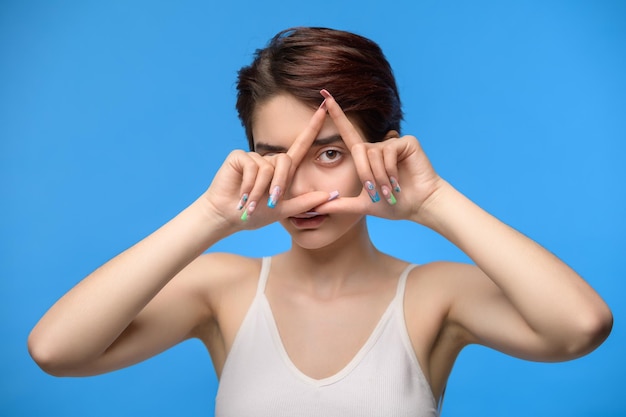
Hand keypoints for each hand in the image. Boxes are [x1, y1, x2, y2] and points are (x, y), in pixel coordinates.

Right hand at [201, 102, 333, 230]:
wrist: (229, 217)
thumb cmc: (255, 215)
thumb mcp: (283, 210)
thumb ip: (306, 202)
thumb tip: (332, 195)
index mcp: (282, 171)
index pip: (301, 146)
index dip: (313, 128)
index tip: (325, 107)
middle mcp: (270, 160)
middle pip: (286, 160)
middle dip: (279, 184)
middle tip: (269, 203)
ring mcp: (254, 157)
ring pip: (268, 167)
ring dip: (261, 189)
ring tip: (251, 203)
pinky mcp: (239, 156)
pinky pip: (253, 166)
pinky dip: (250, 184)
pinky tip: (243, 195)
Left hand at [316, 89, 442, 223]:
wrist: (419, 206)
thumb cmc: (394, 206)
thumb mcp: (363, 205)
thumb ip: (341, 205)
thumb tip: (317, 207)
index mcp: (367, 158)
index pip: (347, 134)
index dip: (337, 115)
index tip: (324, 95)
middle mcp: (378, 147)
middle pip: (358, 149)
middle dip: (364, 174)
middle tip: (375, 193)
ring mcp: (392, 142)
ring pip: (373, 153)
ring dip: (378, 175)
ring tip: (389, 190)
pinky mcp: (406, 142)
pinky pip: (388, 151)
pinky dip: (389, 170)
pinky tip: (397, 181)